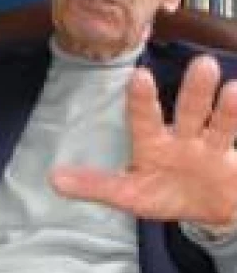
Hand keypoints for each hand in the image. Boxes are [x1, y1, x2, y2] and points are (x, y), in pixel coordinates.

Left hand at [51, 55, 236, 226]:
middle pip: (189, 110)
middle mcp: (182, 137)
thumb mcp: (128, 194)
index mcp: (152, 143)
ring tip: (233, 88)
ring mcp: (211, 147)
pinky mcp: (233, 160)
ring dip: (226, 107)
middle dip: (194, 90)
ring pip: (219, 123)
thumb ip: (95, 185)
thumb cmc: (162, 194)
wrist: (207, 210)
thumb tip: (52, 180)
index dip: (141, 100)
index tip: (140, 75)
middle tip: (201, 63)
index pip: (145, 119)